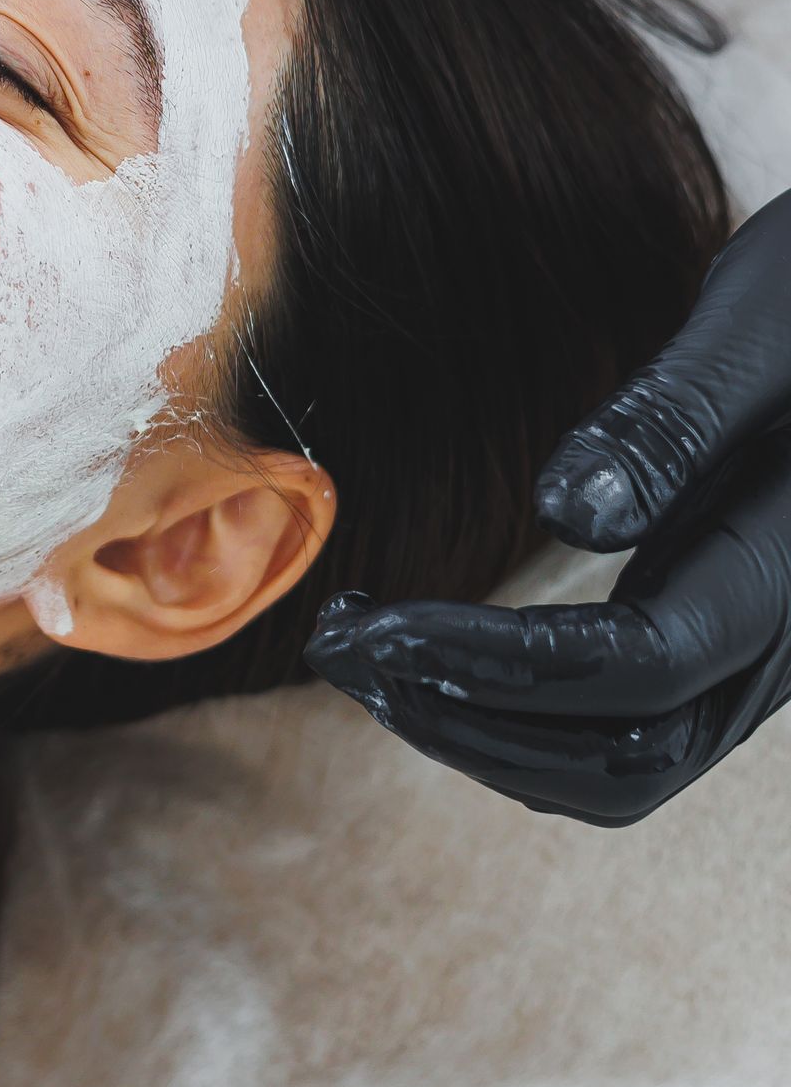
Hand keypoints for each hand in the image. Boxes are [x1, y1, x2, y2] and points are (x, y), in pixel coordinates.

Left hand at [303, 189, 790, 824]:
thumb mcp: (768, 320)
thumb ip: (674, 418)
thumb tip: (565, 514)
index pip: (637, 666)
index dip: (496, 663)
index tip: (375, 623)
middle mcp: (786, 639)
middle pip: (623, 756)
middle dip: (469, 722)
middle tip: (340, 652)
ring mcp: (764, 654)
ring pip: (624, 766)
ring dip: (483, 737)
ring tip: (367, 664)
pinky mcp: (730, 633)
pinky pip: (629, 728)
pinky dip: (523, 719)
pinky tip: (438, 657)